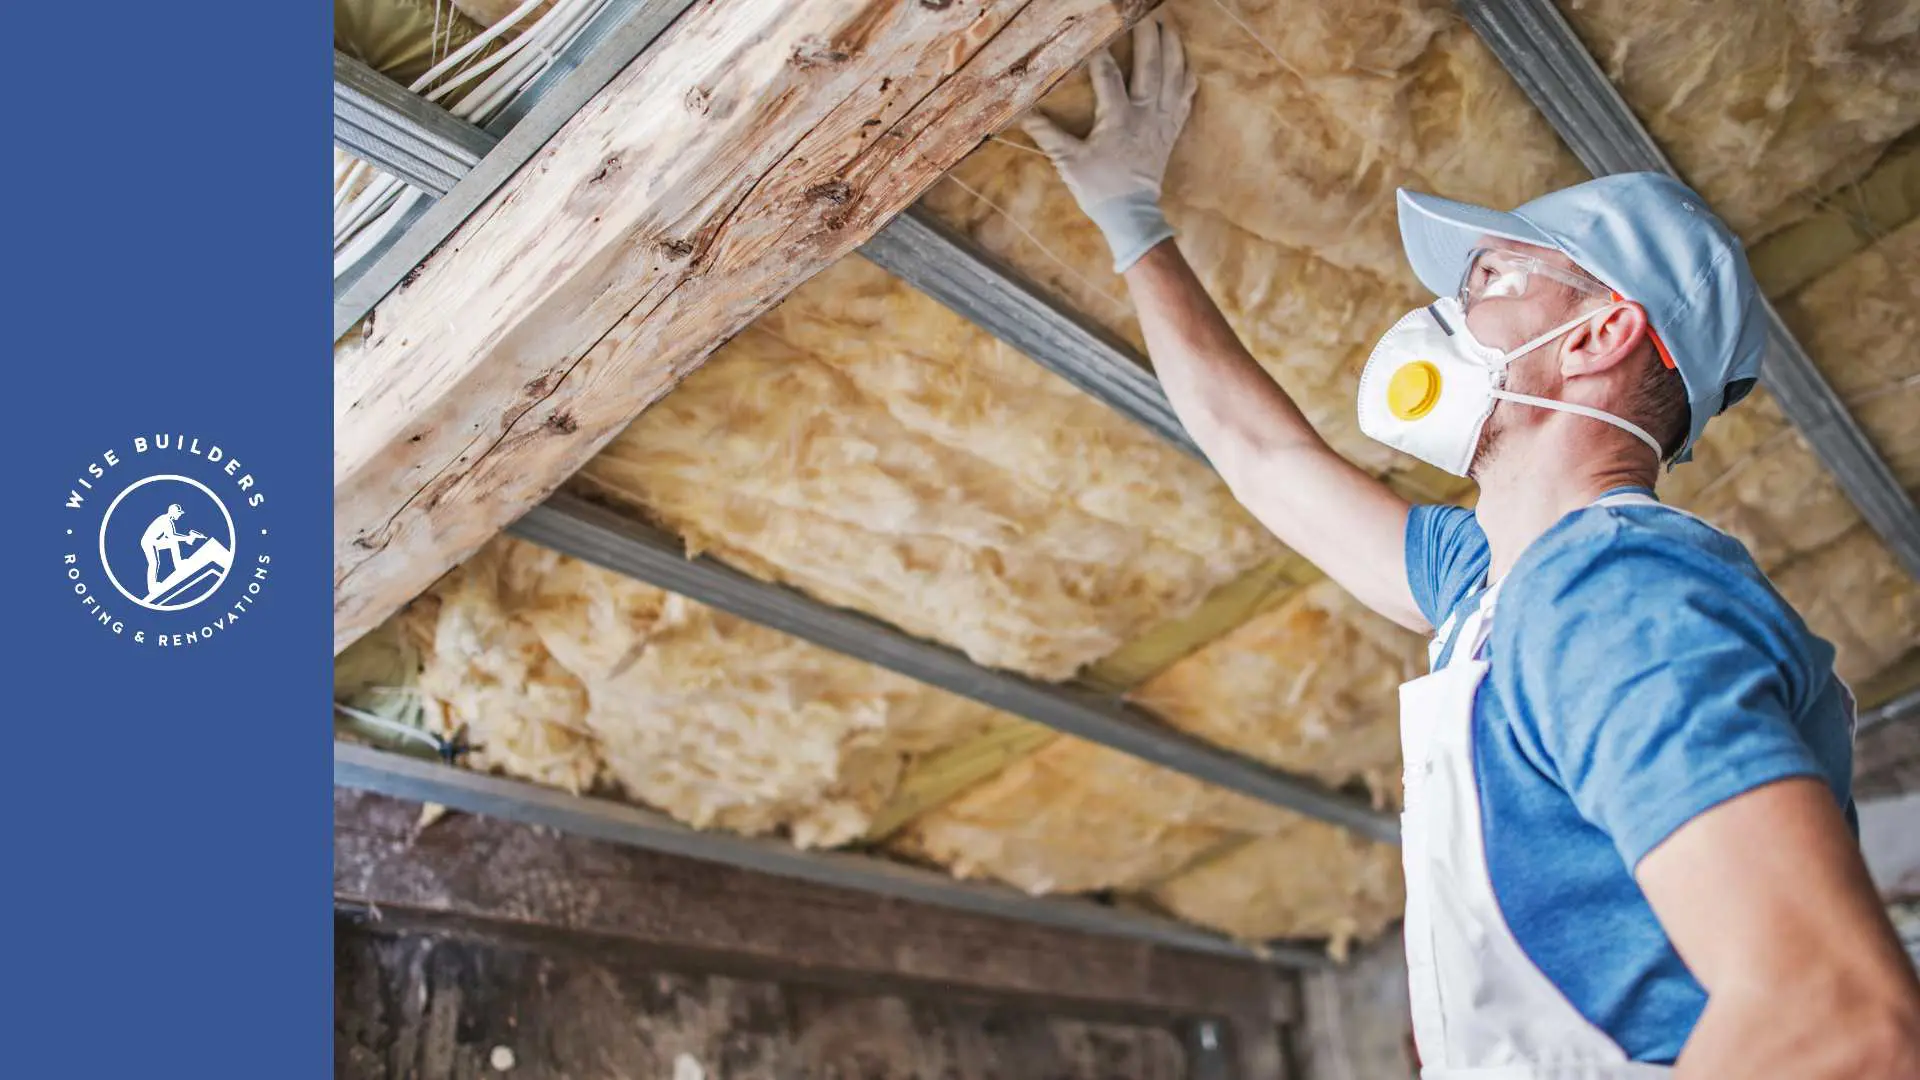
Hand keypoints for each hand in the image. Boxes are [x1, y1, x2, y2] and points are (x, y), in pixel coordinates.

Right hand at [1021, 18, 1196, 271]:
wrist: (1132, 215)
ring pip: (1174, 77)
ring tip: (1167, 27)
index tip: (1096, 34)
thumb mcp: (1069, 162)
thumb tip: (1024, 114)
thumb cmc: (1099, 189)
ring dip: (1172, 49)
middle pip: (1151, 66)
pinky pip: (1186, 98)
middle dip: (1147, 37)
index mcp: (1118, 119)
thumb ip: (1048, 135)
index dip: (1102, 53)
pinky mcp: (1172, 130)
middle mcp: (1145, 115)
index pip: (1109, 76)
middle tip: (1144, 14)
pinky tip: (1186, 63)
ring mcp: (1162, 121)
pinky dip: (1187, 79)